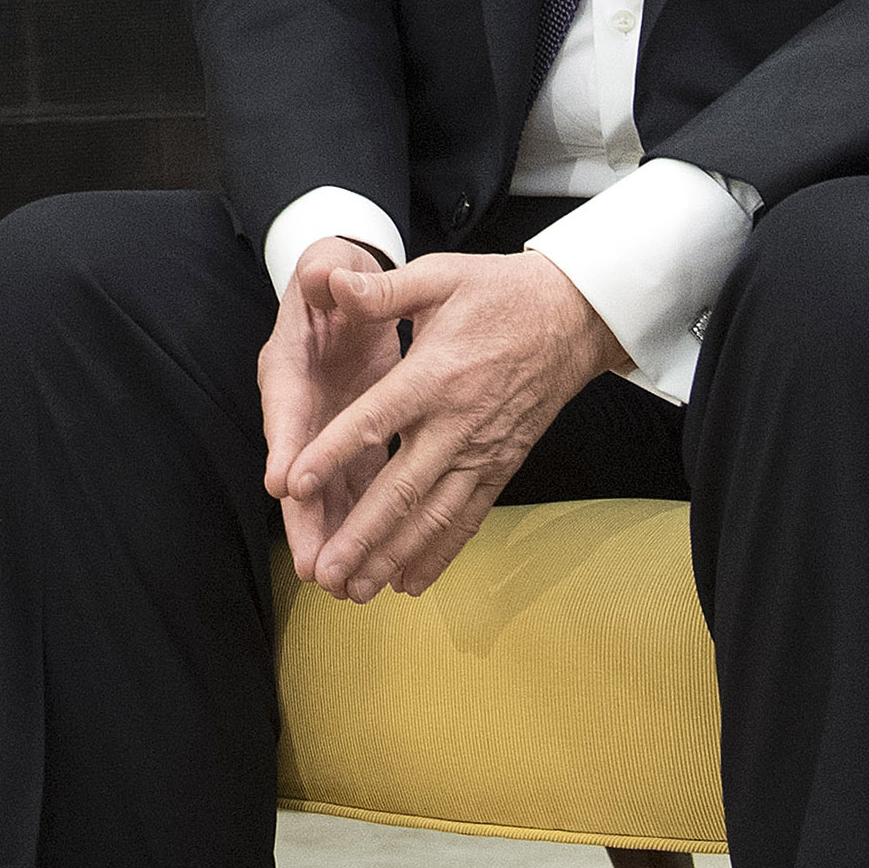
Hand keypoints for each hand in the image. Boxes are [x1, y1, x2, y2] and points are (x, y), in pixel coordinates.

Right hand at [259, 236, 402, 588]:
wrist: (348, 289)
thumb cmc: (337, 277)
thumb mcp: (331, 268)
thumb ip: (328, 274)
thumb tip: (325, 274)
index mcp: (290, 361)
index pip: (287, 405)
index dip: (287, 443)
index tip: (285, 482)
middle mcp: (301, 405)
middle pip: (300, 467)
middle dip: (306, 518)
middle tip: (314, 564)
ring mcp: (325, 429)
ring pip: (327, 490)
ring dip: (334, 536)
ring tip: (342, 584)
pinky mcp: (354, 441)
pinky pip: (357, 487)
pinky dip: (363, 523)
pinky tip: (376, 564)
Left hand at [286, 248, 625, 604]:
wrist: (573, 318)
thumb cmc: (500, 293)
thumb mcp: (440, 276)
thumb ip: (383, 290)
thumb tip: (331, 281)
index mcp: (434, 376)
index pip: (374, 421)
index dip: (333, 453)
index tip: (295, 484)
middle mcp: (457, 423)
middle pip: (403, 489)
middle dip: (362, 535)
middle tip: (326, 573)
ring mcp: (482, 452)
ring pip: (435, 516)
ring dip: (395, 556)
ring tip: (356, 591)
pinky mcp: (501, 467)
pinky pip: (469, 519)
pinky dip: (439, 554)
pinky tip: (409, 583)